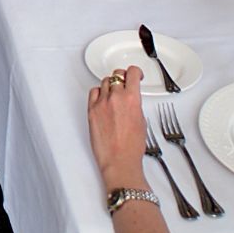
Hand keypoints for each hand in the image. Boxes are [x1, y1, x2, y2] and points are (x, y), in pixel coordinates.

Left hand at [87, 65, 148, 186]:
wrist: (119, 160)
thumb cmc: (132, 147)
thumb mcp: (142, 121)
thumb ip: (135, 105)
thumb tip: (131, 100)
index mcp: (131, 99)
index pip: (132, 73)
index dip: (136, 72)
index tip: (136, 74)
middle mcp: (115, 98)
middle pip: (117, 74)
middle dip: (123, 77)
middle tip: (125, 83)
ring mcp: (102, 103)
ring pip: (105, 82)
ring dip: (111, 85)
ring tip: (114, 94)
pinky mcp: (92, 110)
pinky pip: (93, 92)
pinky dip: (98, 93)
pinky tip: (102, 98)